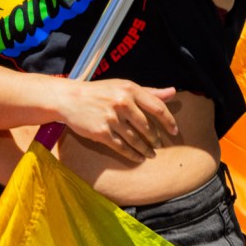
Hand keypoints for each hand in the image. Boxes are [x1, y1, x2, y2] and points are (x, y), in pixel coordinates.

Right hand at [57, 79, 179, 164]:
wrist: (70, 98)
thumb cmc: (100, 92)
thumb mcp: (124, 86)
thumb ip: (149, 91)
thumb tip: (173, 92)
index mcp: (130, 89)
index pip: (157, 107)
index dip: (168, 121)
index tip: (174, 131)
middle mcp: (122, 103)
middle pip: (147, 126)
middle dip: (155, 139)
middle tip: (159, 145)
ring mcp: (111, 118)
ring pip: (135, 139)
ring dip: (145, 149)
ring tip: (151, 155)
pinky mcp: (101, 133)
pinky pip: (121, 147)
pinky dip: (132, 155)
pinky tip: (138, 158)